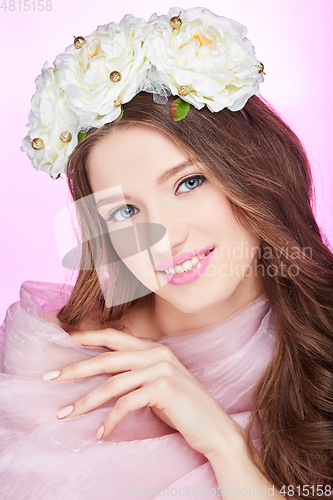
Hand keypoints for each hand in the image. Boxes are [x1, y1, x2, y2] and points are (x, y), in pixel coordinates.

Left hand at [43, 327, 245, 457]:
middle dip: (75, 369)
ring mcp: (161, 370)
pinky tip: (101, 432)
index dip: (89, 336)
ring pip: (112, 384)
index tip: (64, 340)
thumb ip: (137, 370)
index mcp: (155, 348)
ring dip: (85, 401)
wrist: (214, 427)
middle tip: (50, 378)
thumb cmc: (183, 407)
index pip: (115, 336)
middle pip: (107, 359)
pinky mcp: (163, 389)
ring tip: (66, 413)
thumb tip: (104, 369)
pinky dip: (110, 420)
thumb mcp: (158, 381)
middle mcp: (157, 354)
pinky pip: (126, 404)